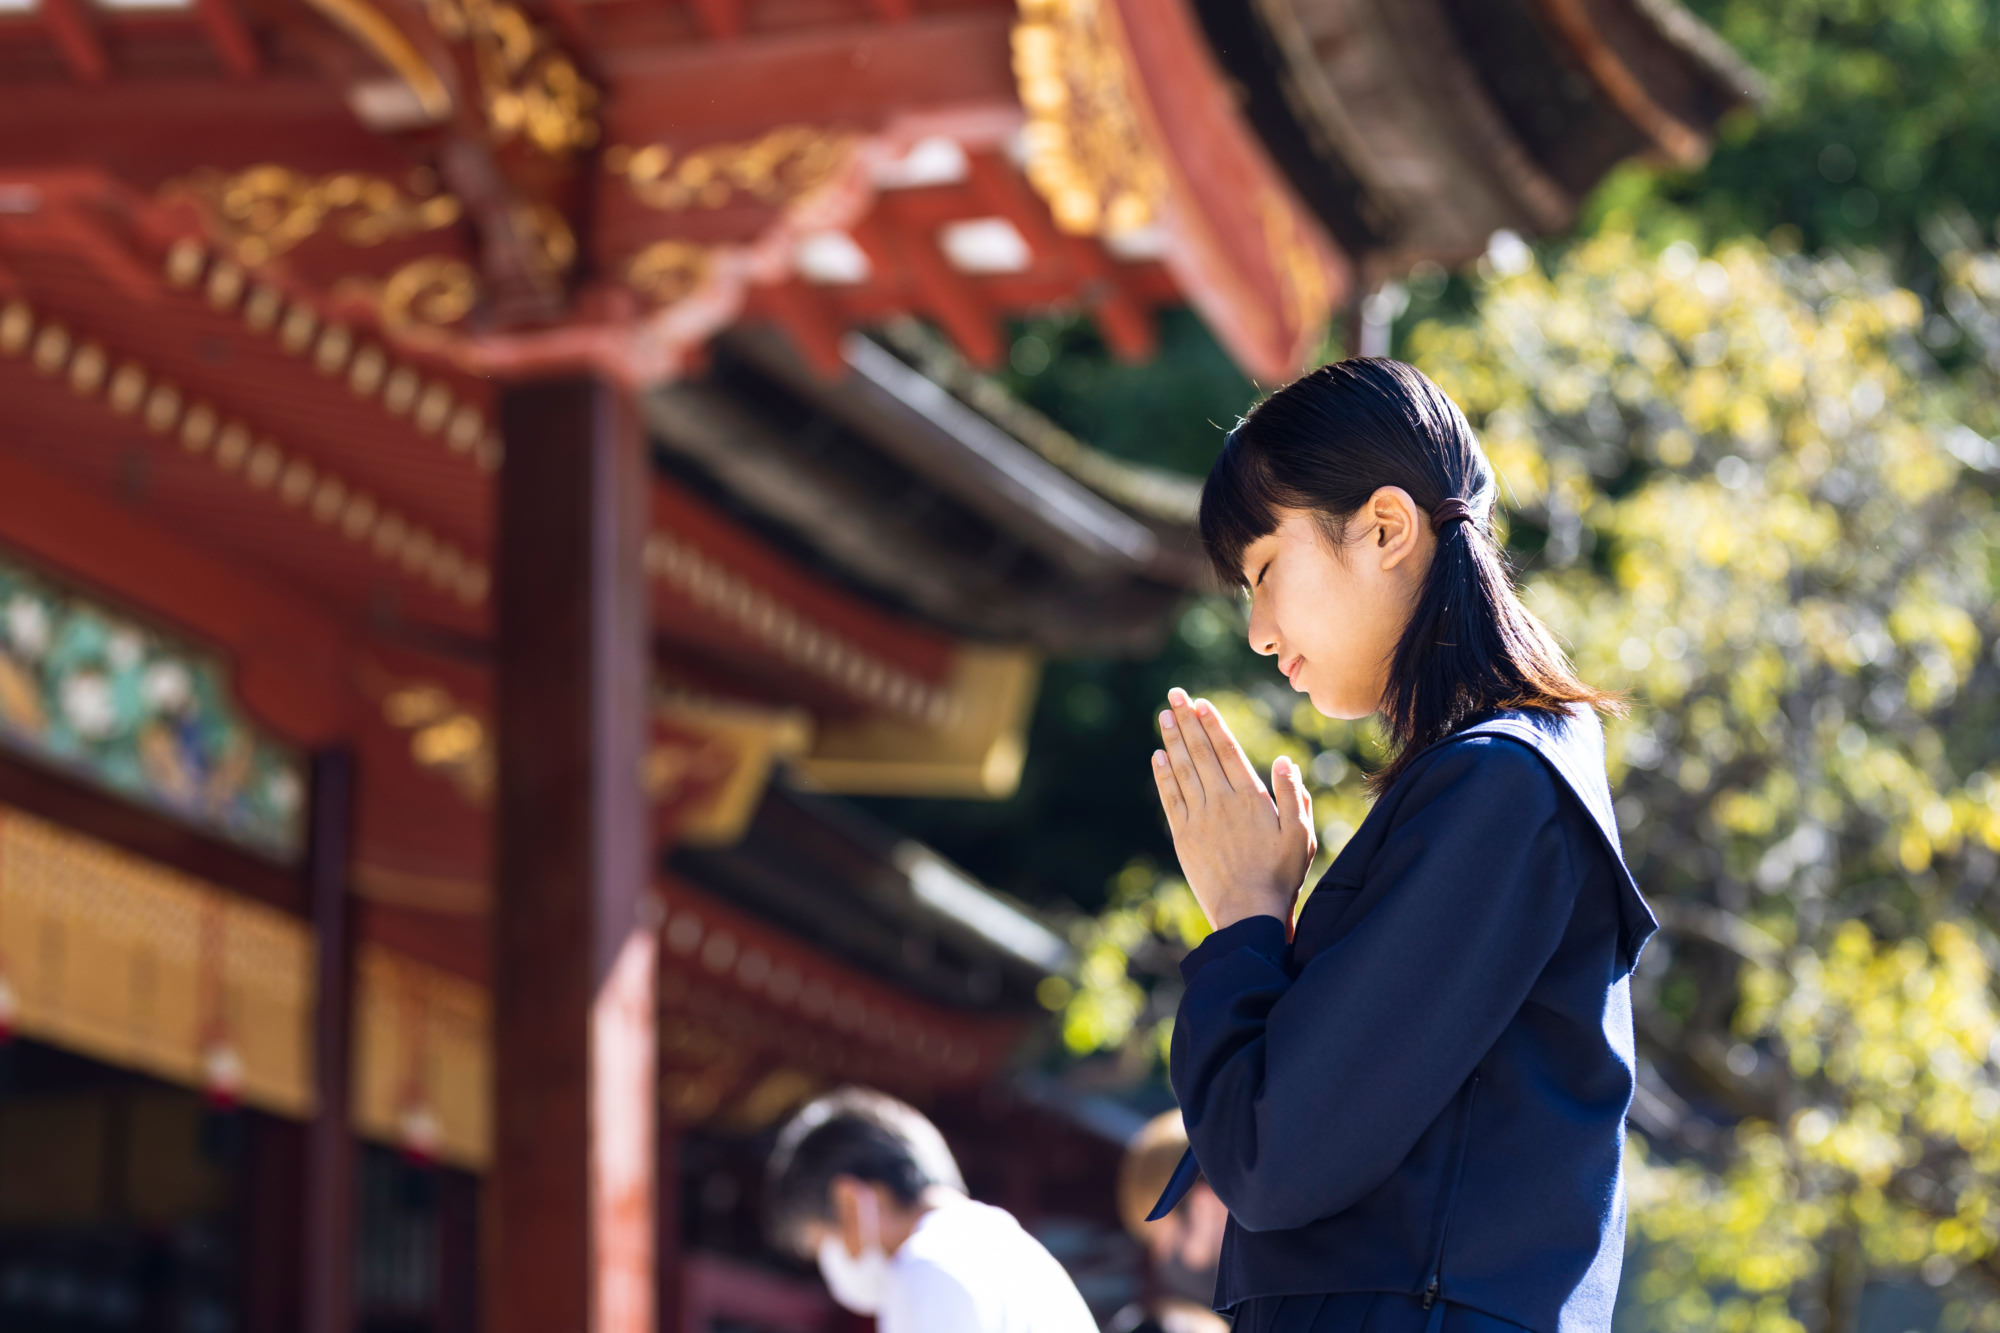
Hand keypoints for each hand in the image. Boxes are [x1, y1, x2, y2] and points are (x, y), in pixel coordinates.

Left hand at [1150, 687, 1315, 933]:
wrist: (1247, 912)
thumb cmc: (1280, 875)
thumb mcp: (1300, 835)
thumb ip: (1292, 796)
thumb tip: (1284, 760)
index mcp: (1251, 798)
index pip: (1228, 751)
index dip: (1213, 724)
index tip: (1201, 703)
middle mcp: (1222, 802)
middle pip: (1201, 753)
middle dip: (1188, 721)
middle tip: (1174, 694)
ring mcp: (1200, 818)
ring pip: (1183, 770)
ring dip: (1172, 741)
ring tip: (1164, 716)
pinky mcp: (1184, 837)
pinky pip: (1171, 799)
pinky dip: (1163, 776)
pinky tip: (1158, 757)